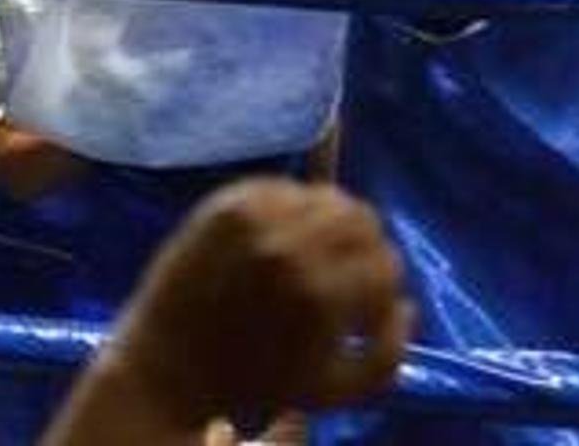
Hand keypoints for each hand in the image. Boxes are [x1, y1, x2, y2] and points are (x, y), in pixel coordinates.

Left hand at [110, 178, 411, 428]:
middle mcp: (290, 246)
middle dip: (367, 247)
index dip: (385, 286)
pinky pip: (281, 186)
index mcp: (323, 295)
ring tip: (319, 253)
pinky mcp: (223, 203)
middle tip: (349, 272)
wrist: (173, 362)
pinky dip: (295, 206)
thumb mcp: (338, 392)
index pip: (387, 263)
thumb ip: (389, 354)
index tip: (367, 305)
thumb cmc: (259, 384)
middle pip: (362, 217)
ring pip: (324, 195)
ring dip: (333, 222)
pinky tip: (285, 235)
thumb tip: (405, 304)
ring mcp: (253, 218)